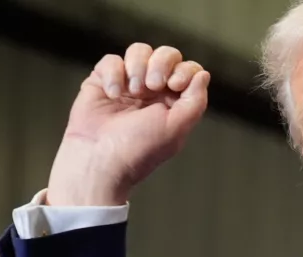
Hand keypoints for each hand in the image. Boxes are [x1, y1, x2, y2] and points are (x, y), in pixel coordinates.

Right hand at [46, 43, 210, 205]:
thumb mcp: (176, 127)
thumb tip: (203, 74)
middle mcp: (153, 91)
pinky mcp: (102, 81)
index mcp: (174, 102)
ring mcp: (128, 85)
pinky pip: (111, 60)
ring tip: (133, 91)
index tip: (174, 86)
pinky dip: (113, 74)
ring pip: (139, 51)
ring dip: (138, 65)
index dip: (184, 70)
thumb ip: (195, 101)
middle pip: (167, 55)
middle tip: (152, 85)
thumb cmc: (139, 149)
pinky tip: (112, 94)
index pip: (188, 70)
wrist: (98, 160)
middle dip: (161, 63)